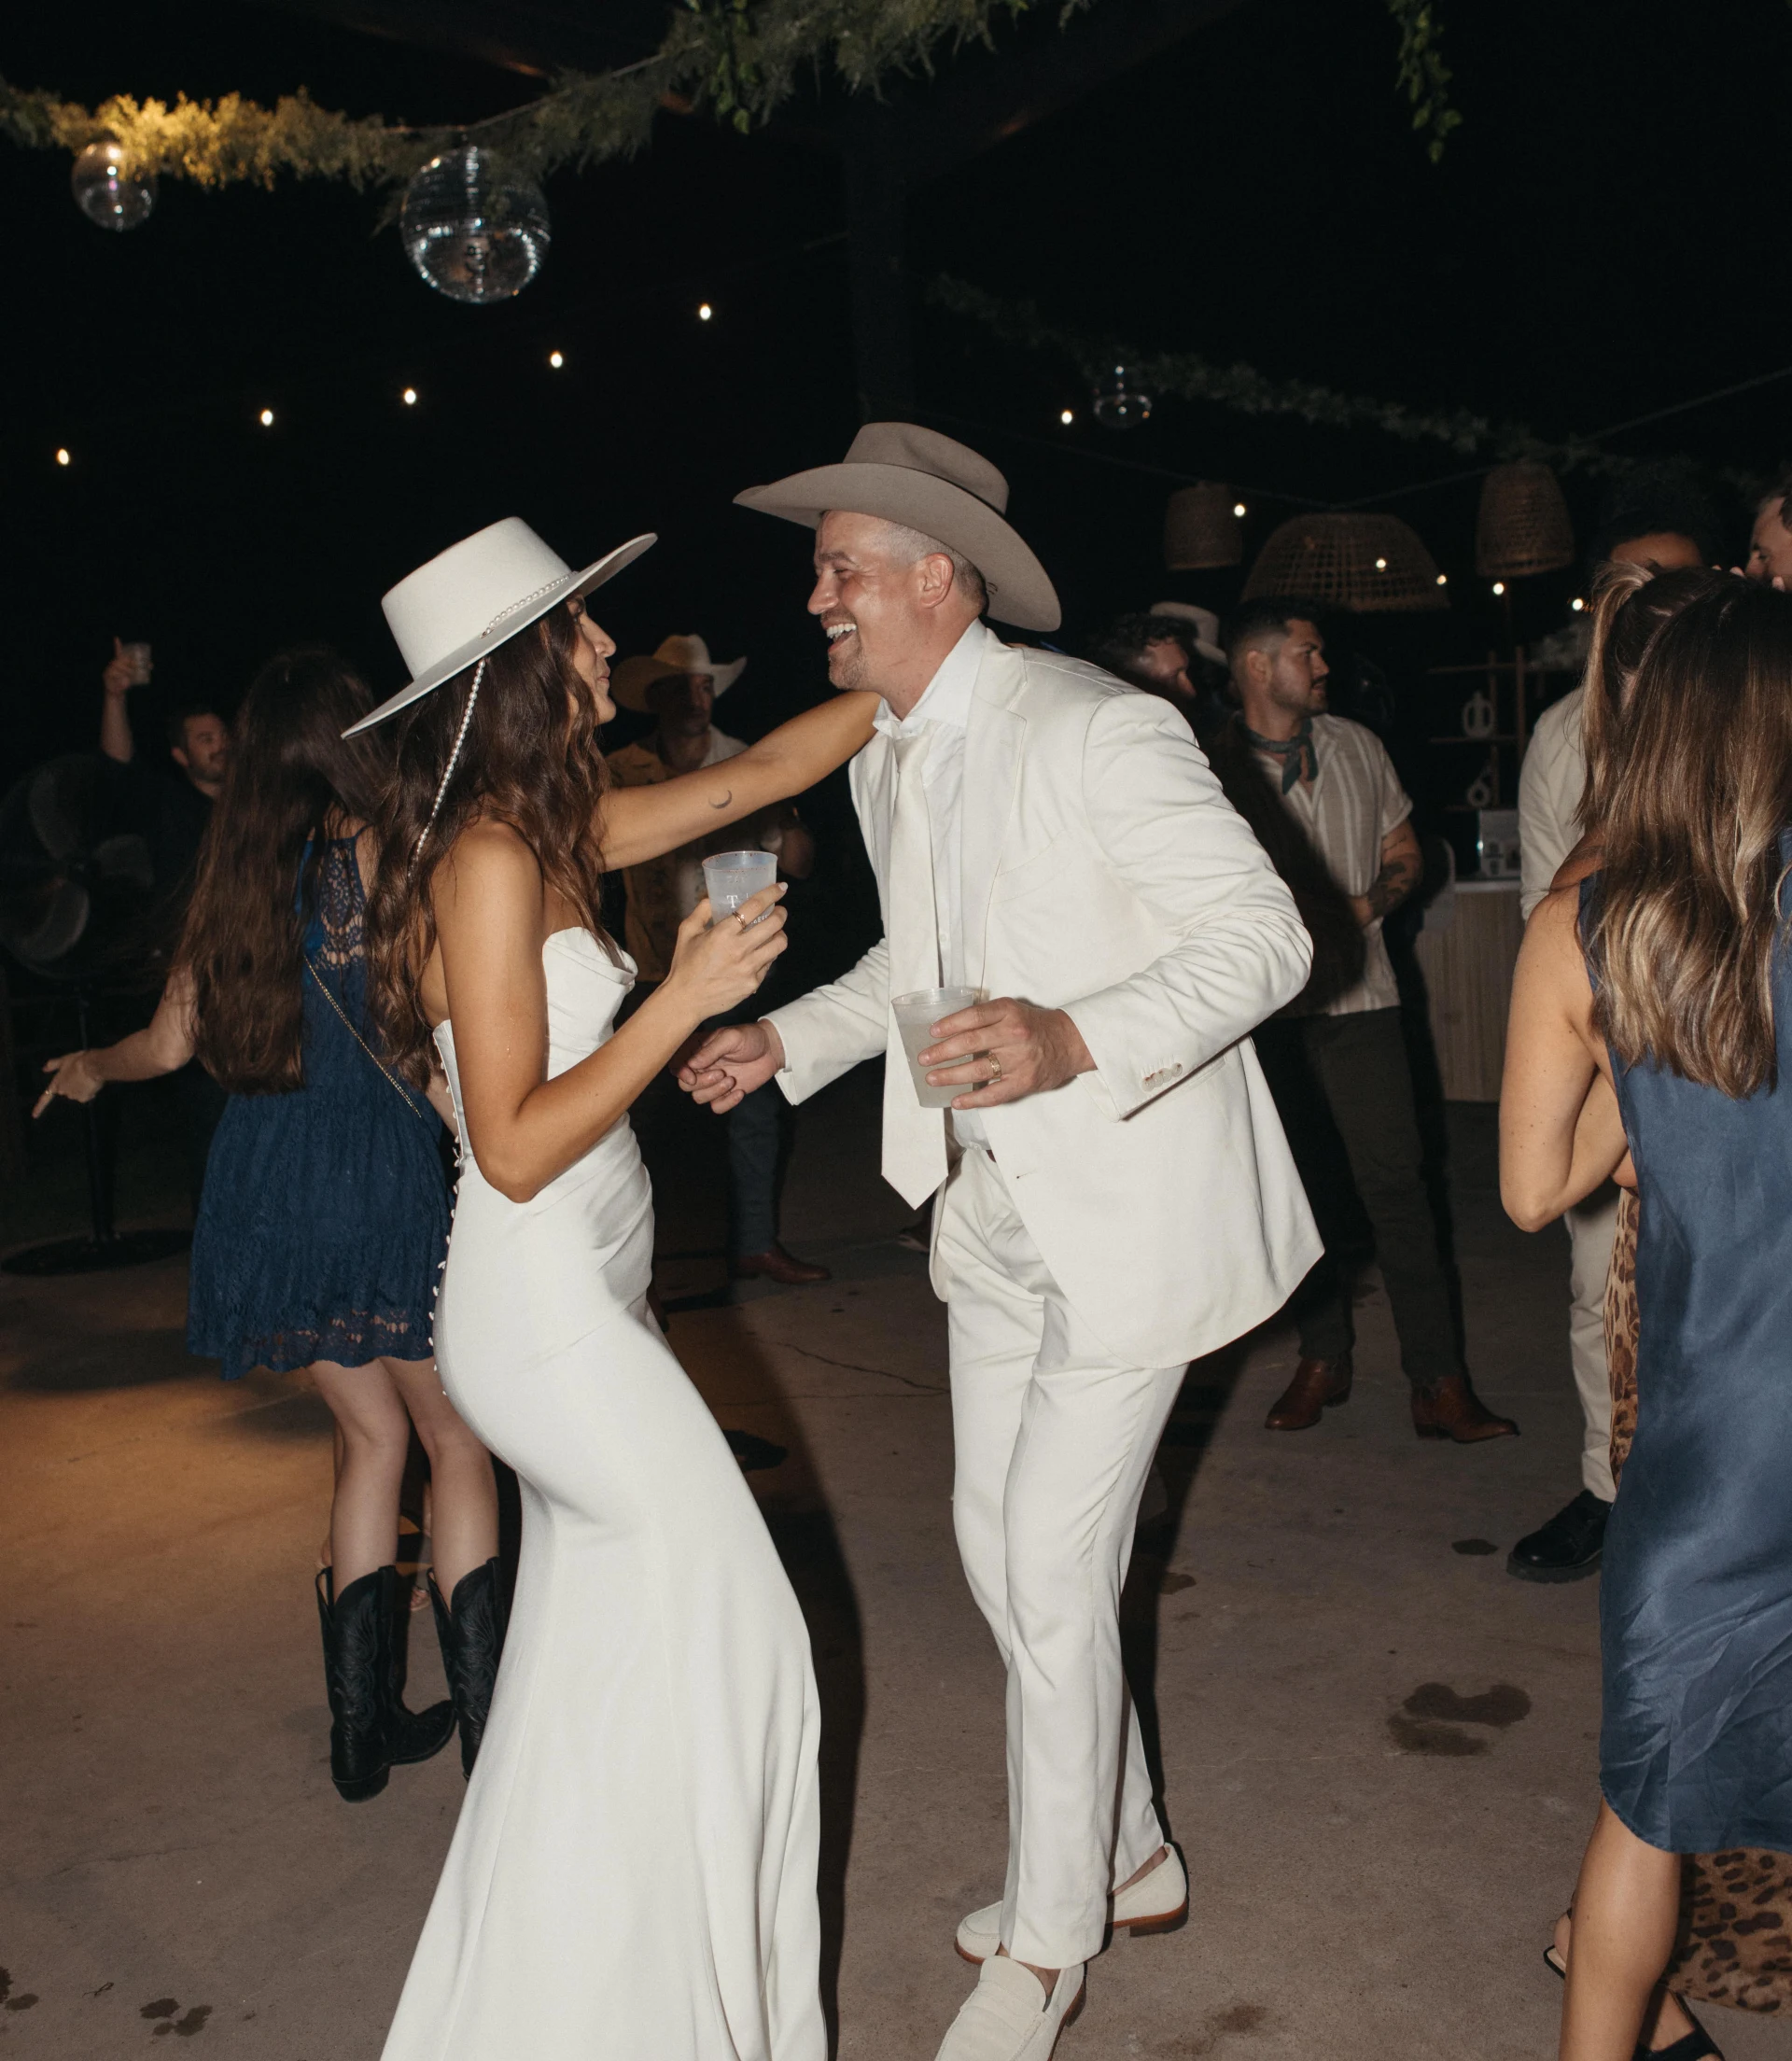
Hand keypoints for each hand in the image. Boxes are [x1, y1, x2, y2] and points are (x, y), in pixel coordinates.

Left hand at [35, 1051, 103, 1115]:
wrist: (92, 1066)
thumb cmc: (77, 1061)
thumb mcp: (63, 1060)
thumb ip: (53, 1065)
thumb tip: (44, 1069)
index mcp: (56, 1084)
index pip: (45, 1098)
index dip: (39, 1107)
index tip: (34, 1116)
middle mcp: (63, 1092)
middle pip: (65, 1091)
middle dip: (71, 1086)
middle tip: (78, 1076)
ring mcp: (73, 1096)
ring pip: (76, 1093)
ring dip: (80, 1088)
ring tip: (87, 1078)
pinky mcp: (84, 1098)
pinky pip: (85, 1096)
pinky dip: (88, 1092)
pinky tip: (92, 1084)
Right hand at [102, 636, 138, 696]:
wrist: (117, 694)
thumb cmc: (126, 682)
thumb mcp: (135, 676)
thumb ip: (142, 669)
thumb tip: (151, 664)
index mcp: (118, 662)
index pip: (118, 652)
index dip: (117, 645)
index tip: (116, 637)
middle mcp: (112, 665)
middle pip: (119, 660)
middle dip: (128, 662)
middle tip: (136, 667)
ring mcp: (108, 671)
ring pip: (116, 668)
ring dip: (125, 672)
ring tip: (130, 678)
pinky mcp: (106, 679)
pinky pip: (113, 678)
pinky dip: (120, 682)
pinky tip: (124, 684)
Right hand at [662, 884, 787, 1025]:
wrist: (686, 1000)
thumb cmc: (685, 965)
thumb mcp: (687, 932)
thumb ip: (701, 912)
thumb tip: (712, 897)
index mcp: (723, 933)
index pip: (754, 906)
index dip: (771, 894)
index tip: (781, 888)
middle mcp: (739, 950)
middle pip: (774, 924)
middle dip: (781, 913)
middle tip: (779, 911)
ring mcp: (749, 968)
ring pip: (779, 945)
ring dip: (780, 934)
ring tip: (774, 932)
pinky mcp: (753, 983)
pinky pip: (769, 964)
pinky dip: (768, 954)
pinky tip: (760, 952)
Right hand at [676, 1019, 786, 1114]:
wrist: (771, 1049)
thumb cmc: (750, 1038)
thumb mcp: (731, 1038)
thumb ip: (711, 1050)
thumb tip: (692, 1064)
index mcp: (697, 1049)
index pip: (676, 1064)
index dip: (680, 1073)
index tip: (693, 1076)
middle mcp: (701, 1066)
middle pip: (685, 1085)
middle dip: (701, 1083)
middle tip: (721, 1073)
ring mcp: (712, 1081)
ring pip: (699, 1097)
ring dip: (715, 1092)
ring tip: (731, 1080)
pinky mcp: (724, 1093)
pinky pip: (716, 1107)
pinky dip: (727, 1103)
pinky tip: (739, 1092)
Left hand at [918, 998, 1093, 1107]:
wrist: (1071, 1043)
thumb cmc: (1035, 1026)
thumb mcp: (1013, 1011)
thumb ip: (987, 1017)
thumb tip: (949, 1028)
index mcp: (1009, 1012)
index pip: (973, 1016)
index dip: (949, 1024)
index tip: (931, 1032)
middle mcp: (1013, 1034)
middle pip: (970, 1043)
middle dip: (942, 1052)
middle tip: (924, 1058)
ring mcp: (1019, 1060)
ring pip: (978, 1069)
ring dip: (951, 1075)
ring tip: (932, 1079)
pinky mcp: (1023, 1082)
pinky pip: (994, 1094)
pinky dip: (973, 1099)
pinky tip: (957, 1101)